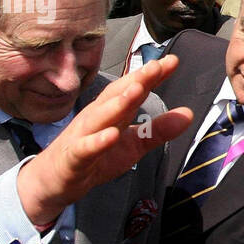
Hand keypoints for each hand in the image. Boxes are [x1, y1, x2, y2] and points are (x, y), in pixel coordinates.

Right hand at [16, 56, 192, 226]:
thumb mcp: (133, 145)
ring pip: (100, 117)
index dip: (151, 76)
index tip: (172, 61)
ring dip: (117, 103)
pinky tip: (111, 134)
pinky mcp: (73, 158)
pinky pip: (84, 148)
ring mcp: (82, 136)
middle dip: (136, 80)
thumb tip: (188, 114)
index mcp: (112, 112)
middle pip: (116, 96)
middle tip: (156, 66)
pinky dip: (97, 141)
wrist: (54, 181)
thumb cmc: (94, 157)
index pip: (132, 89)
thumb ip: (158, 130)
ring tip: (137, 90)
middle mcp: (97, 118)